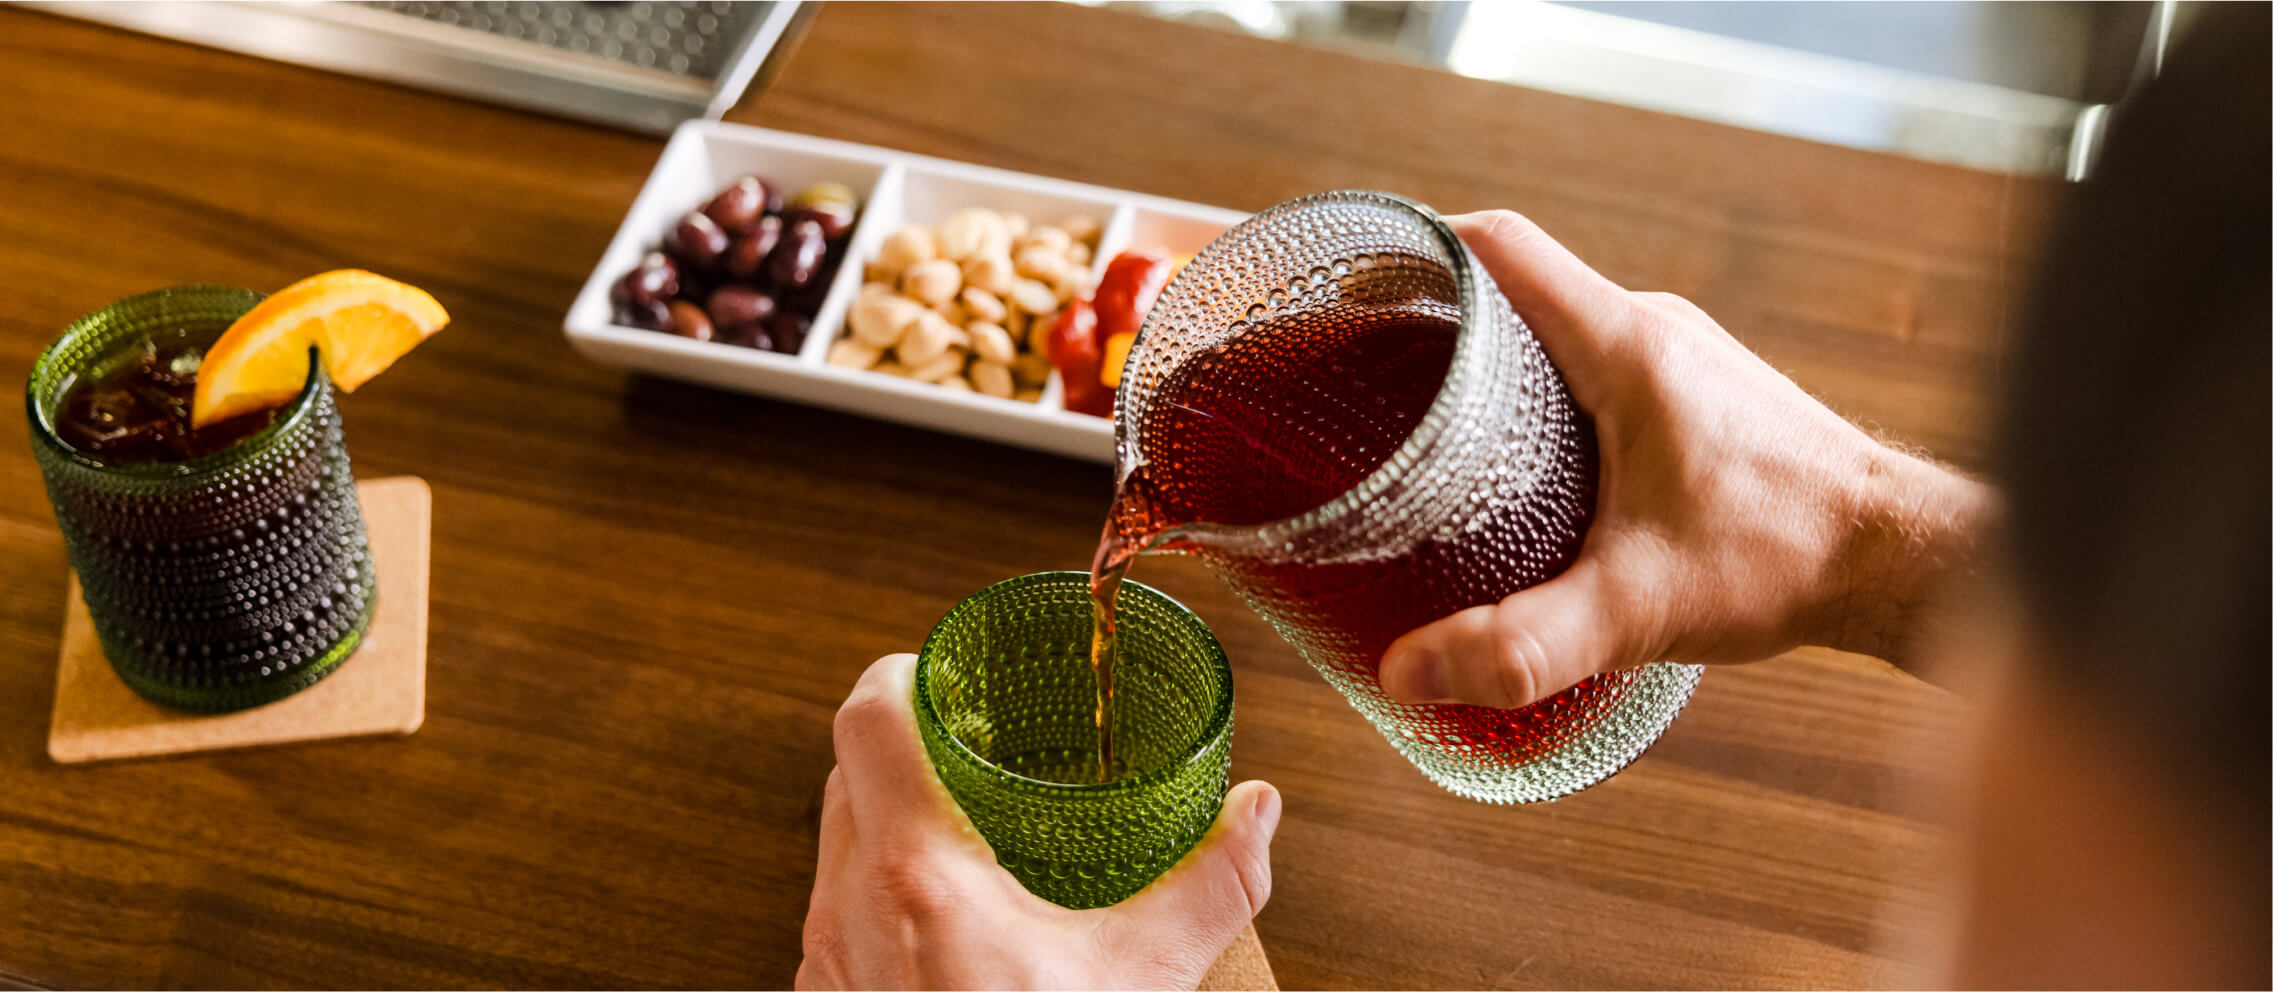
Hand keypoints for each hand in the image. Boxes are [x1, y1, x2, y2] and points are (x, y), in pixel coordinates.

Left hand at [798, 654, 1282, 989]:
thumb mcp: (1141, 980)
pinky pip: (837, 913)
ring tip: (973, 822)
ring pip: (836, 843)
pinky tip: (951, 917)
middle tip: (982, 737)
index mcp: (914, 871)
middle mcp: (846, 906)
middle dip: (912, 739)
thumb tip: (1256, 812)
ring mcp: (824, 959)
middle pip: (847, 769)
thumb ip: (1209, 884)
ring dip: (893, 814)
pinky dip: (882, 889)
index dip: (906, 668)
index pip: (866, 711)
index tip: (956, 668)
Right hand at [1377, 211, 1991, 708]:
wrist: (1904, 558)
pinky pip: (1593, 358)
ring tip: (1418, 420)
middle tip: (1359, 373)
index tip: (1346, 290)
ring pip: (1555, 324)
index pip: (1498, 248)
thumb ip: (1523, 644)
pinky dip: (1537, 387)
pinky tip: (1515, 462)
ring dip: (1486, 355)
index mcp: (1624, 344)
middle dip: (1430, 315)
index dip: (1413, 253)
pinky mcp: (1698, 391)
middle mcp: (1651, 328)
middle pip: (1514, 283)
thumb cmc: (1787, 561)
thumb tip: (1408, 674)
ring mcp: (1679, 355)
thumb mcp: (1638, 608)